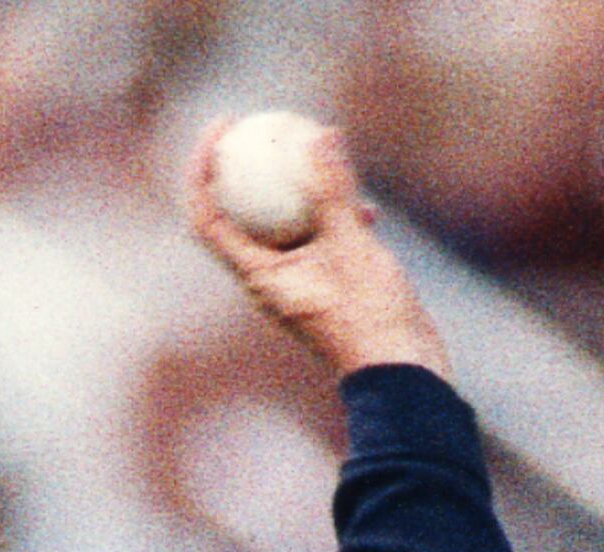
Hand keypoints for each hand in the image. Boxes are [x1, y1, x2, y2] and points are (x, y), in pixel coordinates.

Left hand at [181, 119, 449, 381]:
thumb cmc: (371, 318)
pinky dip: (333, 219)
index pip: (207, 216)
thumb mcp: (352, 245)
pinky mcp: (325, 291)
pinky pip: (318, 244)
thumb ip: (333, 190)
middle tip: (261, 127)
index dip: (201, 168)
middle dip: (244, 170)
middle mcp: (268, 282)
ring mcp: (297, 286)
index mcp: (257, 276)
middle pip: (237, 215)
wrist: (402, 374)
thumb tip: (318, 135)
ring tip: (319, 157)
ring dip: (297, 192)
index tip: (220, 128)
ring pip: (284, 228)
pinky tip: (365, 206)